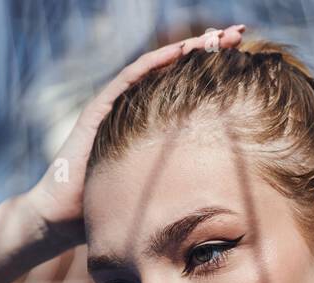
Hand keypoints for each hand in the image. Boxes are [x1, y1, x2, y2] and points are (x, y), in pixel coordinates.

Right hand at [21, 24, 247, 250]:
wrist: (65, 217)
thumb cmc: (110, 210)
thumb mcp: (158, 191)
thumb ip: (183, 181)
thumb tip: (227, 193)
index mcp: (151, 125)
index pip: (189, 89)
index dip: (217, 73)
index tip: (248, 59)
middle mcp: (135, 109)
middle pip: (178, 71)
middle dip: (210, 50)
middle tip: (240, 33)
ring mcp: (116, 106)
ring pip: (157, 68)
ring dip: (187, 48)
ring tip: (217, 35)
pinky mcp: (99, 109)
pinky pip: (130, 79)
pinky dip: (155, 62)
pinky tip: (180, 51)